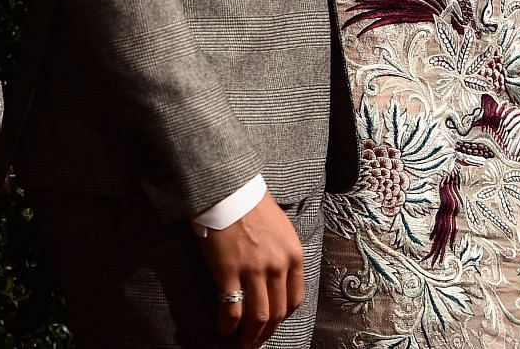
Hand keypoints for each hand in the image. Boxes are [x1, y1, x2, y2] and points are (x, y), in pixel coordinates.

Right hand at [196, 192, 305, 345]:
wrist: (226, 187)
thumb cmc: (251, 202)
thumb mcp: (280, 226)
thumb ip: (283, 253)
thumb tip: (278, 277)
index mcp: (293, 254)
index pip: (295, 299)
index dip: (284, 317)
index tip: (274, 325)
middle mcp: (278, 266)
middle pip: (277, 312)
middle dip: (267, 333)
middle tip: (256, 342)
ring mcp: (253, 270)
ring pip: (258, 316)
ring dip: (250, 336)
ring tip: (241, 344)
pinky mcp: (228, 272)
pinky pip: (232, 308)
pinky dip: (229, 325)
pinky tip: (224, 330)